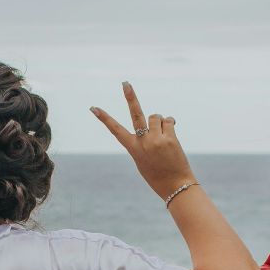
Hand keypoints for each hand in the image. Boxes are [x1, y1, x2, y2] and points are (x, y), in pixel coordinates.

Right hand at [91, 81, 194, 198]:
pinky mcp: (170, 138)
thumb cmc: (158, 175)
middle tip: (125, 83)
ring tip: (162, 135)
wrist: (175, 186)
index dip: (104, 118)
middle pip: (136, 114)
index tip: (93, 108)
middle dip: (130, 97)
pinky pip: (168, 120)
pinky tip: (172, 134)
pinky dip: (170, 124)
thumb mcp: (143, 161)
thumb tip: (152, 123)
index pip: (115, 130)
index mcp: (133, 149)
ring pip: (155, 116)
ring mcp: (156, 139)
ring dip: (159, 121)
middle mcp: (143, 142)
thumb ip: (143, 142)